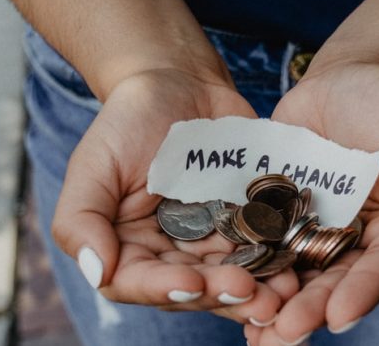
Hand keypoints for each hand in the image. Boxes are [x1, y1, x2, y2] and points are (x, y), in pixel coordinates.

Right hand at [51, 70, 298, 324]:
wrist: (180, 83)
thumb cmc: (128, 122)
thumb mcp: (94, 164)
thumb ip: (81, 220)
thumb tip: (97, 272)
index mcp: (128, 249)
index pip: (139, 283)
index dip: (166, 289)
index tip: (193, 283)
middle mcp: (170, 255)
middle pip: (194, 289)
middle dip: (221, 295)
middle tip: (250, 292)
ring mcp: (212, 243)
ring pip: (233, 279)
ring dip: (259, 291)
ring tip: (282, 293)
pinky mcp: (248, 225)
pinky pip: (265, 250)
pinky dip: (280, 262)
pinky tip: (297, 268)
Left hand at [245, 63, 378, 344]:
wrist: (346, 78)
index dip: (364, 292)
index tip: (340, 314)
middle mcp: (360, 245)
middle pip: (337, 284)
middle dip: (312, 310)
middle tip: (286, 332)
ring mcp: (317, 235)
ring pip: (298, 277)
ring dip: (277, 306)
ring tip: (256, 333)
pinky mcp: (280, 220)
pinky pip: (264, 248)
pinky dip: (249, 271)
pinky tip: (227, 293)